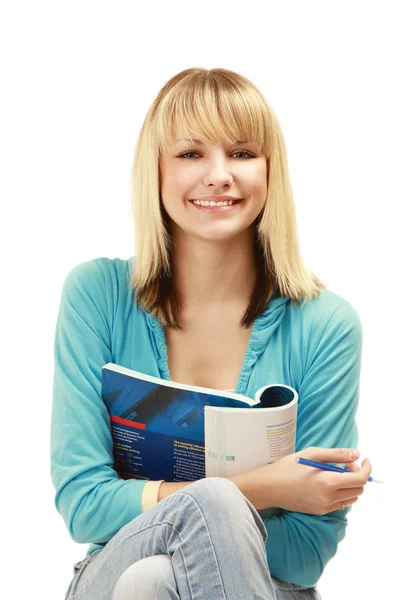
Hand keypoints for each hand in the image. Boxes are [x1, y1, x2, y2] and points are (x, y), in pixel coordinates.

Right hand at [237, 447, 370, 514]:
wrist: (269, 487)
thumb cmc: (287, 467)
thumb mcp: (311, 454)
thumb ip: (336, 454)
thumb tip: (356, 454)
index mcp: (328, 482)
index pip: (360, 479)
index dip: (366, 468)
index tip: (364, 459)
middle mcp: (329, 498)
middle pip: (358, 489)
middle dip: (357, 475)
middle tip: (345, 463)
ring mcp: (325, 507)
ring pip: (351, 498)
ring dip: (350, 484)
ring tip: (335, 472)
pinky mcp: (320, 511)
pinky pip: (340, 504)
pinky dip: (341, 492)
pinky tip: (328, 483)